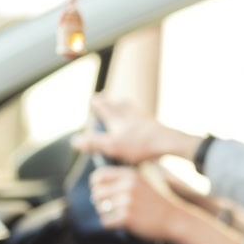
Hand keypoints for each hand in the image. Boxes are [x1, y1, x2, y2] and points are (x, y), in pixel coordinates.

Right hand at [71, 93, 201, 163]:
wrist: (168, 142)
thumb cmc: (140, 144)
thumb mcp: (112, 146)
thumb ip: (94, 142)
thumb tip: (74, 141)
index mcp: (117, 118)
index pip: (103, 106)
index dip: (97, 103)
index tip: (93, 99)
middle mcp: (130, 114)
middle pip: (117, 103)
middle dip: (109, 101)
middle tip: (103, 97)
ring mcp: (143, 118)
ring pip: (131, 107)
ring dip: (123, 105)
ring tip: (121, 104)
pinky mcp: (154, 124)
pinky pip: (143, 116)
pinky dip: (137, 115)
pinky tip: (141, 120)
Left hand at [88, 164, 194, 241]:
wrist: (175, 218)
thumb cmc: (158, 201)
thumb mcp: (144, 181)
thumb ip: (124, 178)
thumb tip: (98, 182)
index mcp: (130, 175)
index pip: (99, 175)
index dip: (97, 185)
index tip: (102, 192)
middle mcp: (127, 185)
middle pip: (96, 193)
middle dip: (100, 201)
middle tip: (112, 207)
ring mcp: (127, 201)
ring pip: (100, 208)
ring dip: (106, 213)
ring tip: (119, 214)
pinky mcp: (127, 217)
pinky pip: (105, 222)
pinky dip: (111, 224)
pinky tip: (122, 222)